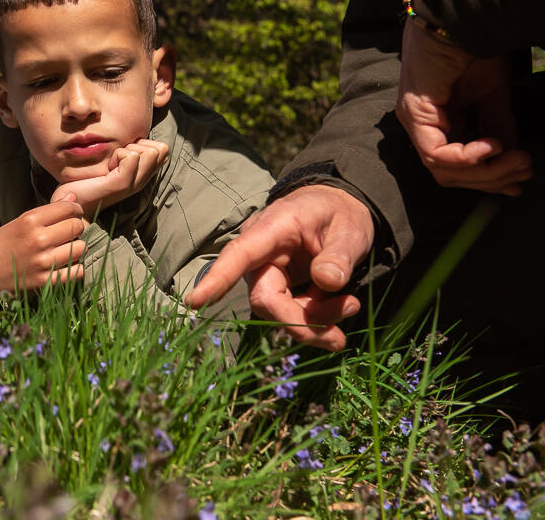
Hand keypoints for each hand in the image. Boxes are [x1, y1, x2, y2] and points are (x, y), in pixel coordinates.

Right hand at [0, 195, 86, 294]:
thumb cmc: (1, 245)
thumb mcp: (19, 222)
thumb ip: (47, 211)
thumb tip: (73, 198)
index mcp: (30, 221)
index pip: (68, 208)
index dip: (75, 209)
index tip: (74, 213)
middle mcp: (38, 239)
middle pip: (77, 226)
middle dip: (77, 227)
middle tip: (69, 231)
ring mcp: (43, 261)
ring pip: (81, 248)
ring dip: (78, 247)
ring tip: (68, 248)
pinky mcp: (46, 280)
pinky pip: (77, 271)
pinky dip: (77, 268)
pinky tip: (68, 264)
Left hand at [50, 139, 169, 215]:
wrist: (74, 204)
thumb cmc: (88, 182)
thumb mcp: (112, 164)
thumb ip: (126, 152)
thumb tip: (132, 133)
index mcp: (143, 175)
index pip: (163, 149)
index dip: (145, 143)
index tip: (123, 154)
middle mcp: (142, 180)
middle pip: (161, 148)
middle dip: (138, 144)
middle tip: (117, 158)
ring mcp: (134, 183)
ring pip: (150, 151)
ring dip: (128, 149)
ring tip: (112, 164)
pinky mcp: (122, 184)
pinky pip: (131, 156)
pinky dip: (116, 155)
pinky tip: (106, 168)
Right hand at [187, 185, 371, 350]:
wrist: (339, 209)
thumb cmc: (339, 213)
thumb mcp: (350, 229)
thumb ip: (339, 255)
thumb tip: (328, 282)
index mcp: (272, 228)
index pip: (239, 255)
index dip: (217, 280)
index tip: (194, 301)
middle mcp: (261, 253)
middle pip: (265, 299)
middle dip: (302, 322)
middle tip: (340, 335)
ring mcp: (266, 272)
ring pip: (278, 311)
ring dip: (314, 321)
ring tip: (350, 305)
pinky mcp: (277, 286)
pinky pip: (288, 312)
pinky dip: (314, 319)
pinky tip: (338, 304)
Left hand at [396, 15, 531, 194]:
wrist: (460, 18)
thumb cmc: (471, 48)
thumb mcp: (492, 95)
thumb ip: (497, 125)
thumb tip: (512, 156)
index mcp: (436, 122)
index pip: (453, 167)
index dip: (487, 178)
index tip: (521, 180)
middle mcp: (420, 126)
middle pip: (448, 175)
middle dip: (491, 178)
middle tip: (525, 169)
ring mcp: (413, 121)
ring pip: (442, 170)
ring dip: (486, 171)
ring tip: (517, 159)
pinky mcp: (414, 114)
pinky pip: (436, 154)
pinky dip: (467, 157)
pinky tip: (492, 145)